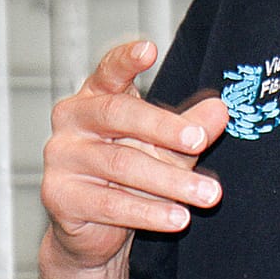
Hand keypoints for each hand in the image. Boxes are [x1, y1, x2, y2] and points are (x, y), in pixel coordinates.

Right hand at [40, 39, 227, 273]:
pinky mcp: (58, 195)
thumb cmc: (130, 176)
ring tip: (207, 194)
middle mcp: (71, 120)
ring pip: (122, 164)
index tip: (149, 48)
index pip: (109, 71)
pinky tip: (178, 217)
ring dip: (171, 181)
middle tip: (200, 141)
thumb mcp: (167, 147)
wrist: (93, 230)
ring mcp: (60, 157)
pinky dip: (150, 212)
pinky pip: (110, 203)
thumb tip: (221, 110)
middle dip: (165, 128)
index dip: (126, 59)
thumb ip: (190, 128)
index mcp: (95, 97)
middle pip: (119, 114)